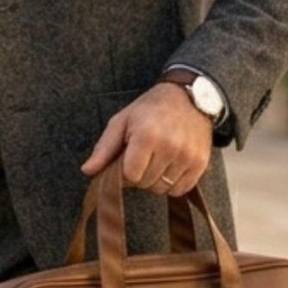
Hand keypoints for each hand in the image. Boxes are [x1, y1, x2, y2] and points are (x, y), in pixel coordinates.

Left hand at [80, 84, 211, 194]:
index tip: (128, 158)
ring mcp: (188, 156)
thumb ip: (104, 148)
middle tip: (143, 156)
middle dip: (139, 174)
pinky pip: (180, 190)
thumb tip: (87, 171)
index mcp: (147, 135)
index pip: (130, 176)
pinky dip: (172, 184)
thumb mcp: (122, 121)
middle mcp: (170, 147)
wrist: (187, 98)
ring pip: (162, 188)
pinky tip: (169, 165)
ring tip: (156, 158)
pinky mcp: (201, 163)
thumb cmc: (149, 109)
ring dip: (155, 179)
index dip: (125, 170)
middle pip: (146, 183)